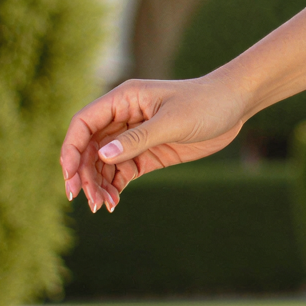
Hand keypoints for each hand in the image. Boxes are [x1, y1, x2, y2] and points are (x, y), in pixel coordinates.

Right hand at [59, 73, 248, 210]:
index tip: (70, 176)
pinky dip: (114, 187)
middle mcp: (123, 117)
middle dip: (83, 174)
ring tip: (103, 206)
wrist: (236, 105)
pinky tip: (113, 202)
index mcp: (124, 99)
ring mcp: (134, 136)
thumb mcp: (173, 122)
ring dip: (98, 185)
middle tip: (88, 200)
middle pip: (89, 148)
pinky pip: (120, 172)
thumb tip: (102, 155)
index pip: (83, 124)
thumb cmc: (206, 103)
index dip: (71, 150)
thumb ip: (138, 139)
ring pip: (102, 164)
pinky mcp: (146, 153)